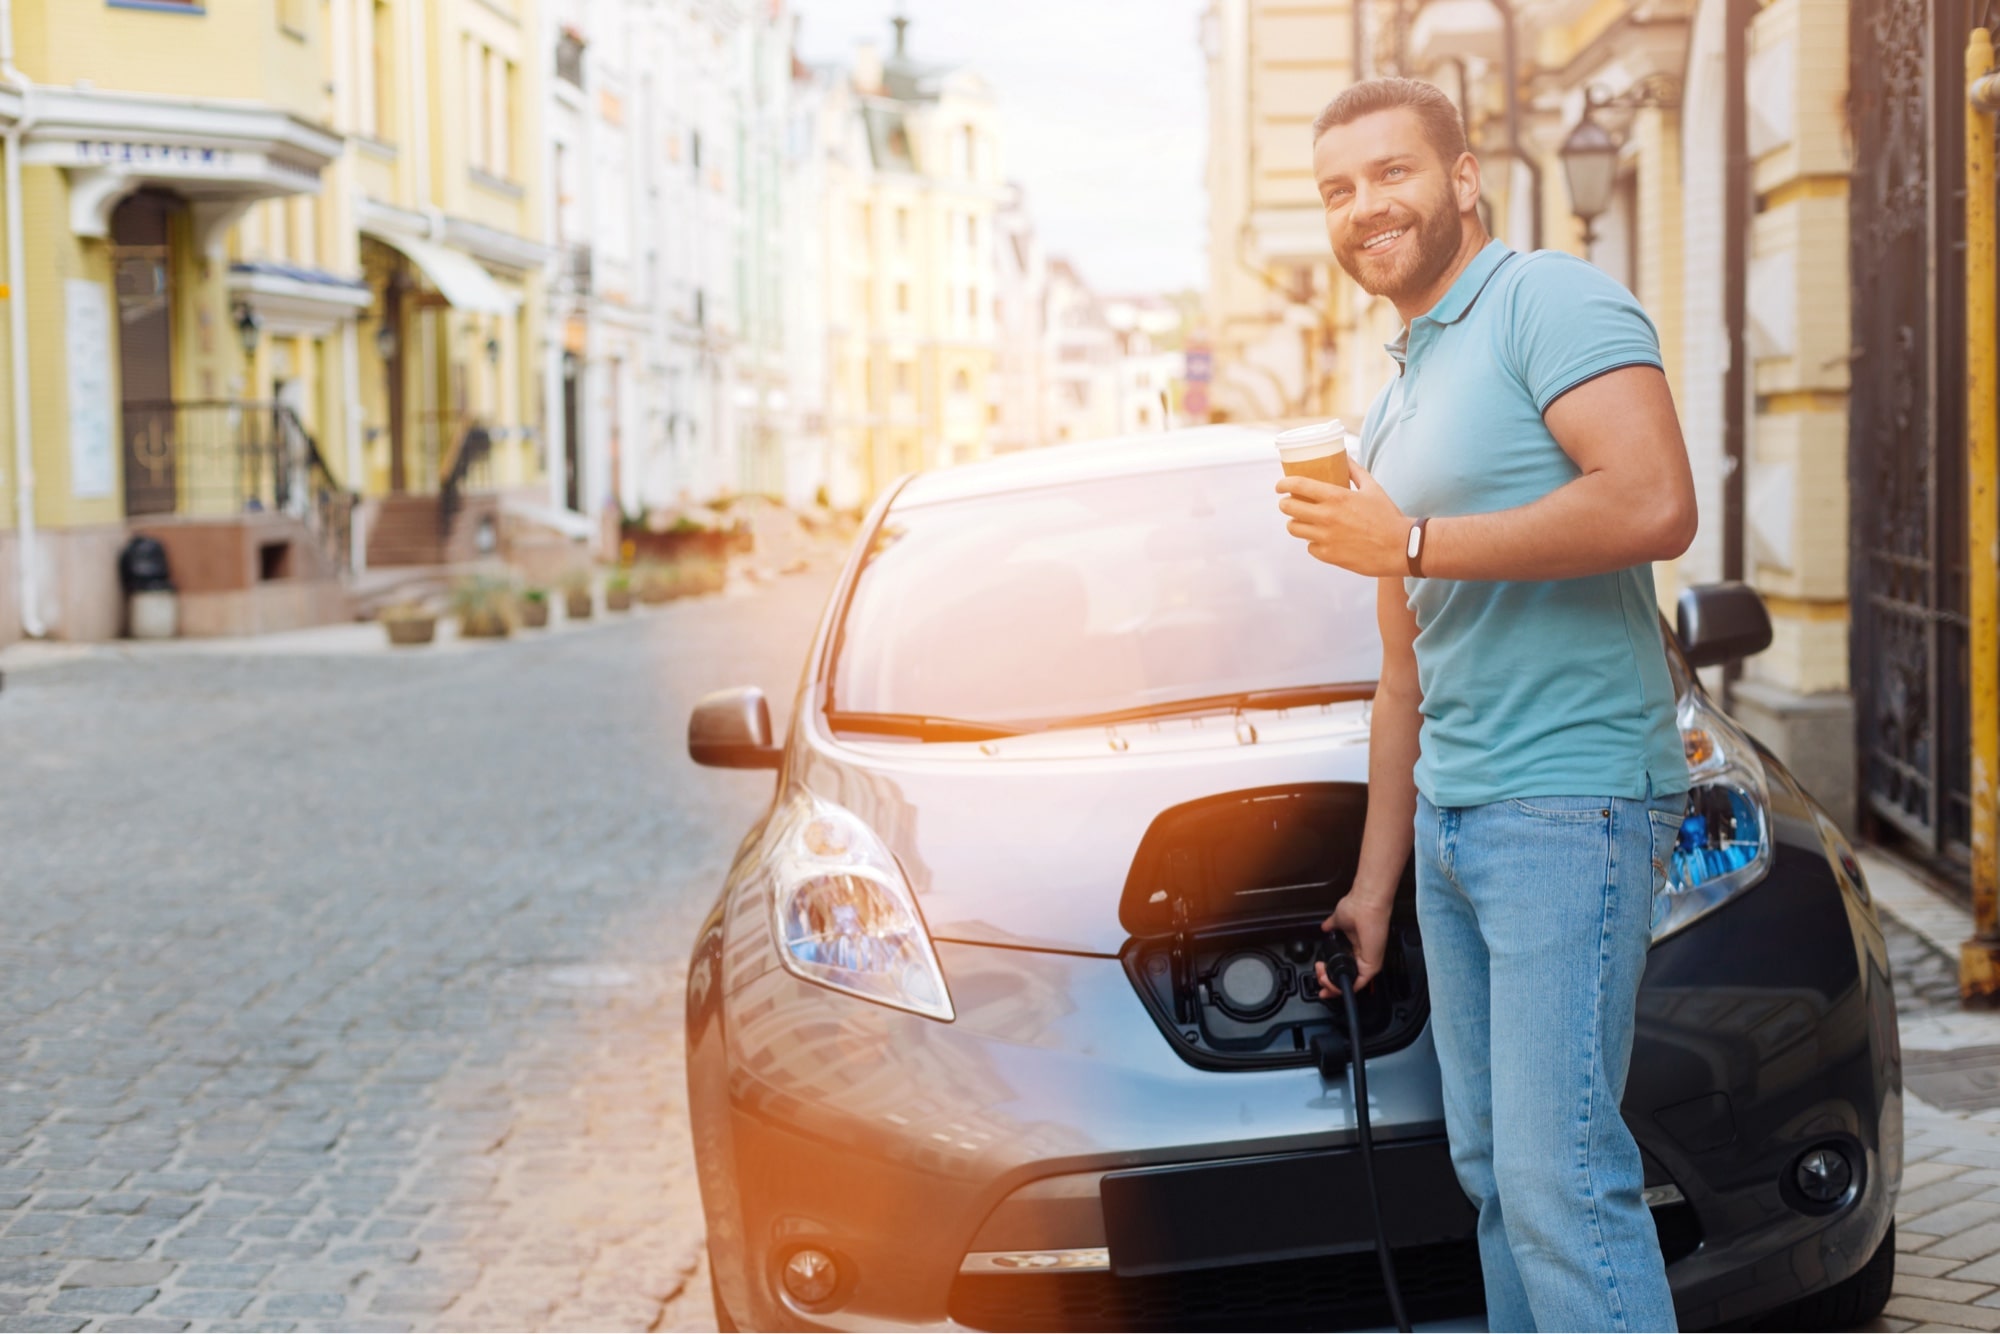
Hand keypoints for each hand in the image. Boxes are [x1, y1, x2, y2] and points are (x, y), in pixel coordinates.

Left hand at [1276, 460, 1408, 576]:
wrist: (1401, 548)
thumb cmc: (1388, 516)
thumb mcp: (1373, 488)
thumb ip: (1355, 471)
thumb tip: (1345, 457)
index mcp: (1336, 497)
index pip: (1298, 486)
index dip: (1283, 484)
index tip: (1280, 485)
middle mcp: (1327, 517)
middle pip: (1288, 508)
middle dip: (1286, 504)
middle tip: (1290, 503)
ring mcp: (1326, 538)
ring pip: (1294, 528)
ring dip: (1296, 523)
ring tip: (1302, 521)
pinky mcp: (1329, 555)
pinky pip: (1310, 547)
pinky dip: (1313, 542)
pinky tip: (1322, 538)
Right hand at [1316, 889, 1393, 996]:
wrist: (1365, 904)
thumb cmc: (1357, 908)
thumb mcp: (1338, 920)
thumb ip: (1331, 925)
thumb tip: (1324, 926)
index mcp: (1356, 948)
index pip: (1344, 968)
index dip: (1330, 974)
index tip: (1319, 974)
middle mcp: (1363, 956)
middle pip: (1345, 978)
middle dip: (1328, 982)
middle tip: (1318, 974)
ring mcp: (1368, 962)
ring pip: (1350, 984)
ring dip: (1333, 985)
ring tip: (1322, 977)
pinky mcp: (1371, 966)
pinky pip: (1358, 984)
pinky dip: (1343, 987)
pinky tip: (1332, 984)